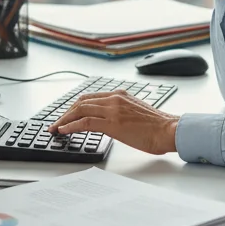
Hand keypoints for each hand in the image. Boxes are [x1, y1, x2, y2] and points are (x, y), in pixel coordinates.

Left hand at [47, 91, 179, 154]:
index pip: (90, 98)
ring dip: (64, 120)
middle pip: (81, 102)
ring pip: (80, 110)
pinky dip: (71, 126)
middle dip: (66, 113)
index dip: (74, 107)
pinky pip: (85, 122)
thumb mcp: (135, 112)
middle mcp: (114, 98)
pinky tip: (64, 131)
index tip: (66, 115)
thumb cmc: (156, 126)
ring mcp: (113, 109)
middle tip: (56, 123)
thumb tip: (108, 121)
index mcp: (120, 95)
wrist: (168, 130)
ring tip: (55, 128)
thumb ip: (120, 112)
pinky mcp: (112, 123)